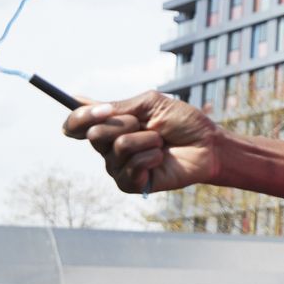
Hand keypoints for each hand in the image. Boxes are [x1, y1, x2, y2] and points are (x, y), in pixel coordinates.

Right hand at [63, 91, 222, 194]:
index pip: (76, 124)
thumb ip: (117, 106)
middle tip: (148, 126)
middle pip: (94, 134)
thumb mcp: (150, 104)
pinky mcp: (129, 184)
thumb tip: (77, 99)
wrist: (207, 144)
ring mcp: (117, 166)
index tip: (105, 110)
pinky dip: (152, 157)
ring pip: (119, 147)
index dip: (81, 117)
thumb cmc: (182, 122)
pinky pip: (132, 166)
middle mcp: (107, 147)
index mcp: (109, 125)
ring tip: (161, 143)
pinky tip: (161, 158)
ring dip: (147, 139)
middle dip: (127, 124)